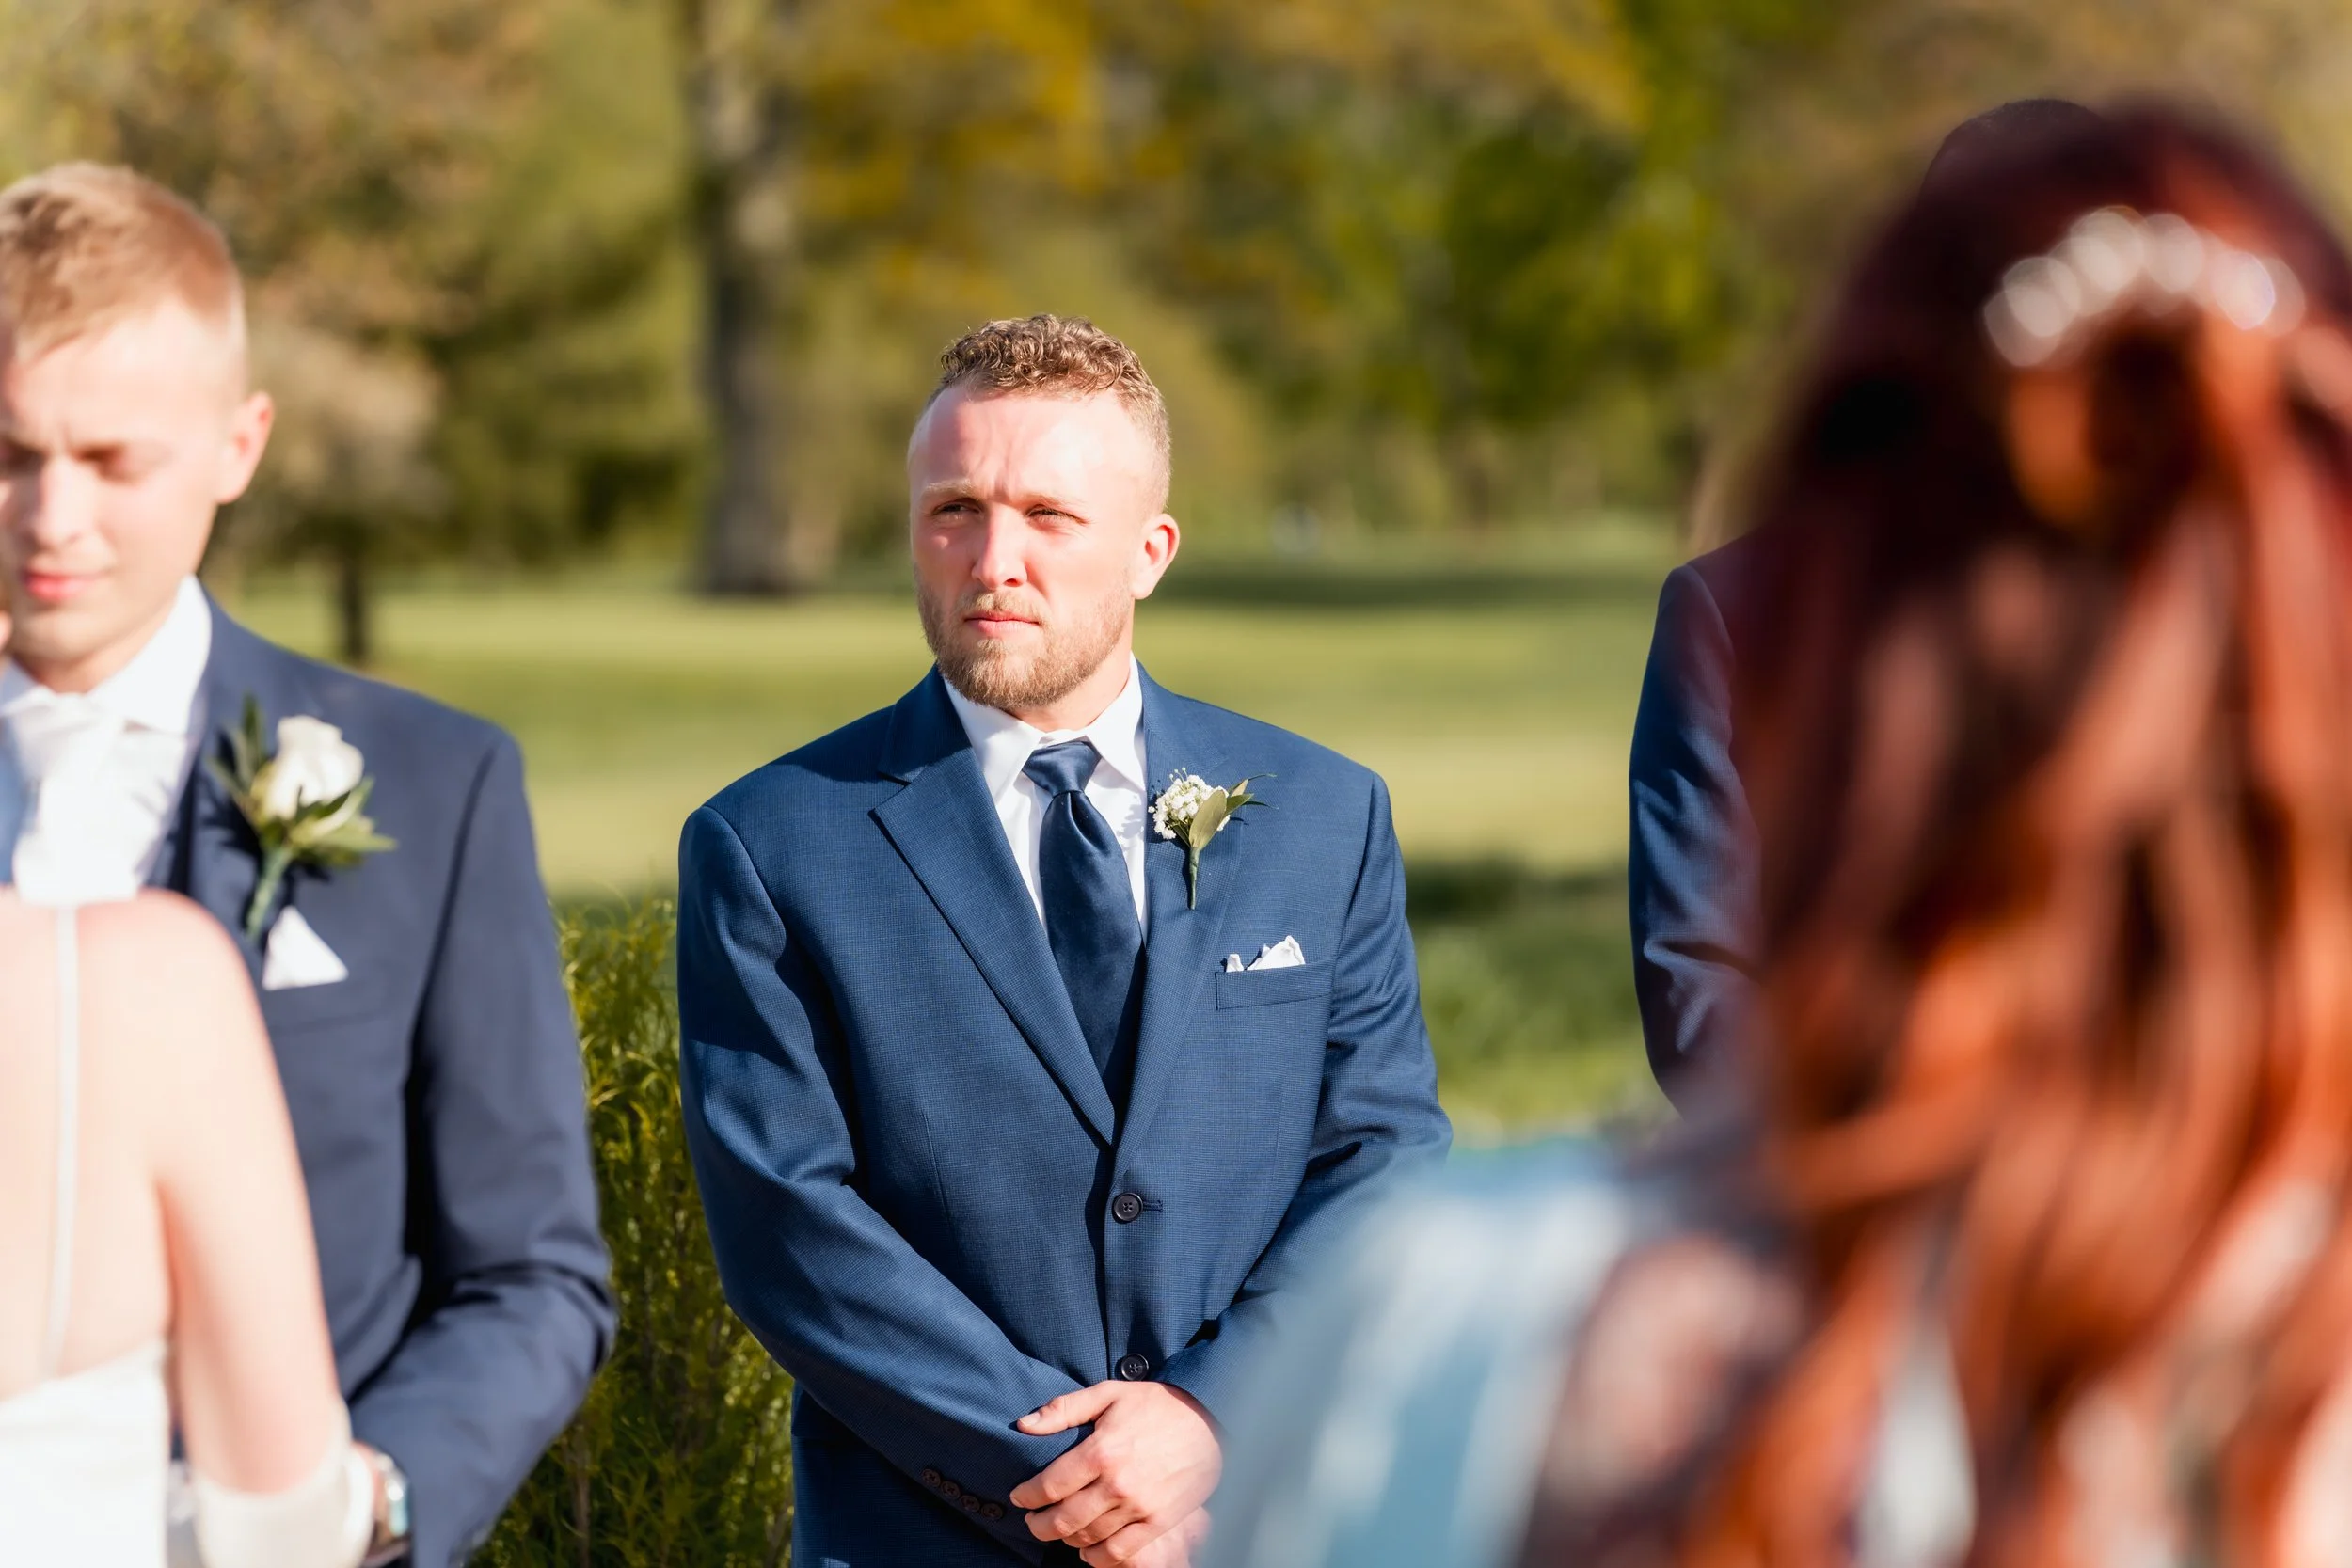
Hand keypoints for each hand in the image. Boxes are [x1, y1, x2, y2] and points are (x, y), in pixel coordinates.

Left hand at [1012, 1381, 1220, 1565]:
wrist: (1211, 1419)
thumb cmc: (1157, 1404)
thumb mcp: (1108, 1394)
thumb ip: (1063, 1409)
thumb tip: (1023, 1425)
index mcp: (1101, 1451)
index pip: (1049, 1486)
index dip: (1027, 1496)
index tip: (1019, 1497)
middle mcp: (1117, 1484)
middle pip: (1063, 1519)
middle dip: (1039, 1525)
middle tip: (1032, 1521)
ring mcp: (1139, 1507)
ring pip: (1088, 1537)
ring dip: (1066, 1539)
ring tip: (1060, 1530)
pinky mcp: (1159, 1522)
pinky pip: (1120, 1551)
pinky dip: (1098, 1557)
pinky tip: (1088, 1550)